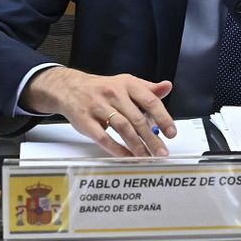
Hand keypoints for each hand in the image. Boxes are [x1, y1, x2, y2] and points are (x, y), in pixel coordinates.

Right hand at [23, 66, 177, 157]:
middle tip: (162, 152)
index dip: (163, 118)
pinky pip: (103, 137)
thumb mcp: (126, 83)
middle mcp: (114, 94)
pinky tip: (127, 157)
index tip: (171, 133)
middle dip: (151, 138)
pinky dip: (116, 149)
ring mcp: (98, 107)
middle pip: (137, 119)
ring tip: (147, 157)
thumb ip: (148, 88)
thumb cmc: (103, 88)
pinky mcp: (85, 120)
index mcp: (127, 84)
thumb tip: (168, 87)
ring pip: (122, 128)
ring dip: (137, 145)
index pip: (150, 101)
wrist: (69, 87)